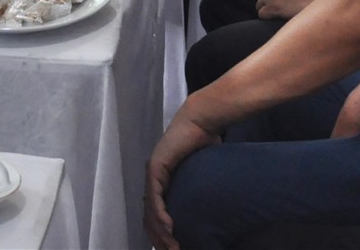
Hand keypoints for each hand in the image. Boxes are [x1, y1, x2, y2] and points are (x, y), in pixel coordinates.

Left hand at [144, 111, 221, 249]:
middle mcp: (154, 179)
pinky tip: (169, 228)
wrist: (201, 121)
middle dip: (159, 239)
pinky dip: (160, 215)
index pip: (156, 214)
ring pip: (150, 211)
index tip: (174, 248)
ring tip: (172, 246)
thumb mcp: (201, 175)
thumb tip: (209, 209)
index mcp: (162, 182)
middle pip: (150, 217)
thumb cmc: (205, 145)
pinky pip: (155, 197)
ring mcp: (153, 173)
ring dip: (160, 232)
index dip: (161, 235)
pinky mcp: (156, 167)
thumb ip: (197, 190)